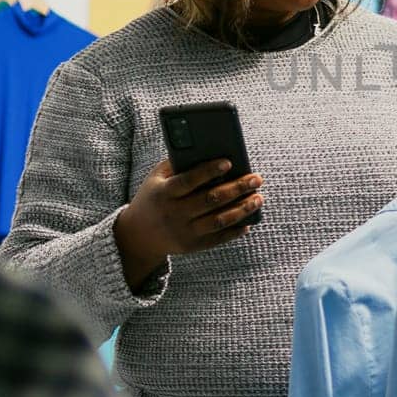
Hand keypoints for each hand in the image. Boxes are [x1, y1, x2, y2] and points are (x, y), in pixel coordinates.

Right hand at [114, 158, 263, 289]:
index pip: (189, 181)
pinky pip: (218, 238)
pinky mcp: (192, 246)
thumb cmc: (154, 197)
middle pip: (210, 200)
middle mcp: (174, 213)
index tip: (229, 162)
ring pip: (218, 220)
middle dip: (237, 188)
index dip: (208, 171)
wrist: (138, 236)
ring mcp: (184, 232)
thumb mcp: (157, 178)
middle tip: (257, 178)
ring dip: (242, 209)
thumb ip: (178, 163)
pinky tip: (249, 221)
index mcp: (164, 193)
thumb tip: (209, 150)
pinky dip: (235, 230)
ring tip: (258, 198)